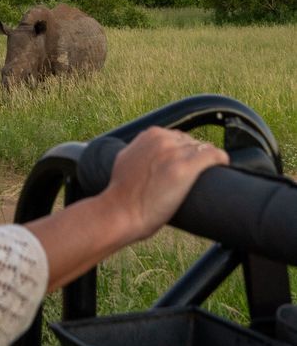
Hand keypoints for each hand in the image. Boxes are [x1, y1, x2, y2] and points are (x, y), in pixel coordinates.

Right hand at [103, 126, 228, 242]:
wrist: (121, 211)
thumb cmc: (121, 192)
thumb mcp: (125, 159)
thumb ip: (138, 151)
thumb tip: (146, 155)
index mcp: (150, 134)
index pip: (177, 137)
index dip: (184, 151)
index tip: (187, 164)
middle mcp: (164, 139)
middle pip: (191, 142)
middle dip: (194, 156)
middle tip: (195, 174)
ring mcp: (175, 153)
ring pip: (203, 148)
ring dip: (206, 160)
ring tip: (208, 175)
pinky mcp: (187, 168)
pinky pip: (213, 155)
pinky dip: (221, 159)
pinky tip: (224, 166)